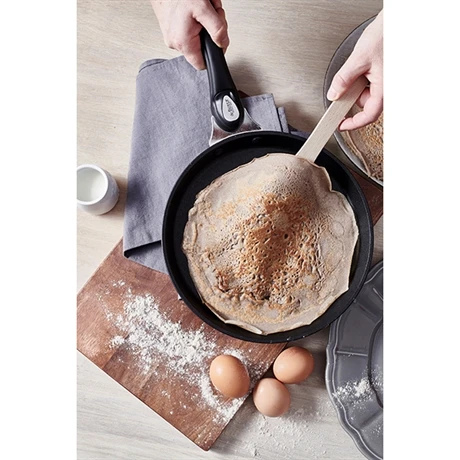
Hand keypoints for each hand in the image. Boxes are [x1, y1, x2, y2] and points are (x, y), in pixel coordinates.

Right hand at [150, 0, 228, 69]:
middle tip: (212, 14)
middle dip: (212, 31)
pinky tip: (195, 10)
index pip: (203, 64)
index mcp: (183, 43)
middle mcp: (174, 43)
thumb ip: (217, 28)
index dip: (215, 53)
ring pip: (197, 38)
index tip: (219, 40)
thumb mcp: (204, 8)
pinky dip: (196, 20)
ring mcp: (171, 37)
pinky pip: (189, 31)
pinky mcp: (170, 30)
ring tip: (203, 8)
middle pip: (202, 48)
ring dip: (206, 23)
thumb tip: (223, 43)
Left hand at [327, 10, 382, 130]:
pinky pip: (371, 84)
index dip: (353, 123)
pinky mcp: (384, 76)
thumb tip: (334, 94)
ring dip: (357, 86)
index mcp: (385, 88)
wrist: (393, 22)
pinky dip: (362, 79)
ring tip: (358, 68)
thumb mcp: (358, 59)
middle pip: (367, 104)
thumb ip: (344, 79)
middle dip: (353, 97)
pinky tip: (362, 66)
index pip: (368, 115)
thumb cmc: (384, 35)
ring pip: (368, 94)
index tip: (340, 125)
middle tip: (344, 86)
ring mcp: (387, 82)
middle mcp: (388, 88)